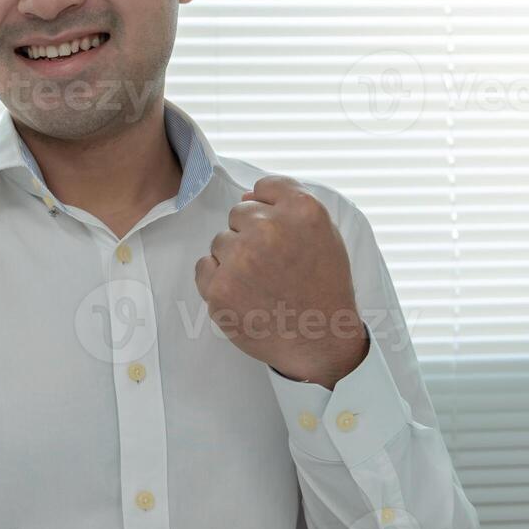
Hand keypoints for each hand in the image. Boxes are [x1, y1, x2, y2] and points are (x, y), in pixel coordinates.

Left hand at [194, 176, 368, 388]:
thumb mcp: (325, 236)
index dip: (269, 210)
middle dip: (251, 235)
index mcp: (302, 210)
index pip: (264, 187)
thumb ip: (289, 208)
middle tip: (273, 265)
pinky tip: (244, 295)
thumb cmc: (323, 288)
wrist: (320, 340)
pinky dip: (218, 280)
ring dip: (234, 259)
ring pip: (220, 241)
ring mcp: (241, 257)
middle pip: (238, 213)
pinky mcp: (219, 287)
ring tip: (262, 283)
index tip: (278, 233)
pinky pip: (204, 267)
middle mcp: (269, 228)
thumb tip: (245, 196)